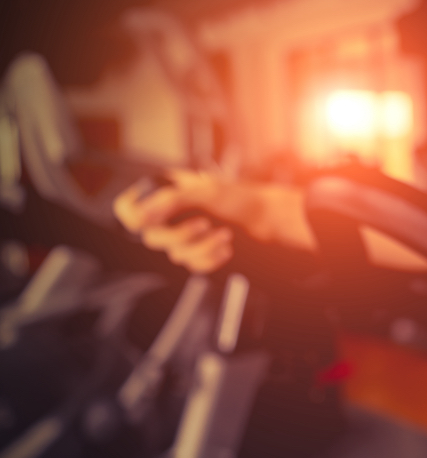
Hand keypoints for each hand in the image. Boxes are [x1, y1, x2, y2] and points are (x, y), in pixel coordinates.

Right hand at [114, 169, 236, 273]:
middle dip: (182, 235)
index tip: (144, 220)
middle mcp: (170, 215)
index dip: (131, 216)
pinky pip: (193, 265)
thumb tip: (141, 214)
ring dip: (203, 247)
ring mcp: (184, 235)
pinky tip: (226, 248)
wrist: (268, 217)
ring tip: (225, 234)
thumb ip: (171, 200)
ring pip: (176, 255)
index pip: (128, 208)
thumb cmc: (239, 197)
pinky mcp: (198, 252)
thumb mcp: (205, 191)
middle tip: (205, 224)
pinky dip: (210, 259)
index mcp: (166, 193)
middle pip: (153, 238)